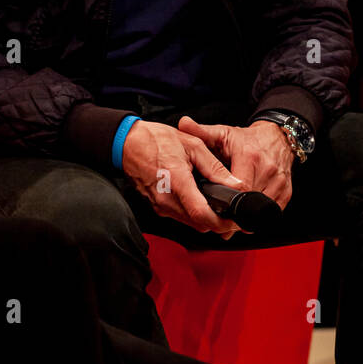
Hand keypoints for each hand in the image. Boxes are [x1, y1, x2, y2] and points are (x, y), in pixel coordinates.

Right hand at [120, 119, 249, 237]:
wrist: (128, 143)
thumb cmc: (156, 140)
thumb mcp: (193, 145)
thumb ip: (215, 168)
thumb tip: (234, 184)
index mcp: (177, 181)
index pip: (201, 214)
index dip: (221, 222)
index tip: (233, 220)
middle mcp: (167, 199)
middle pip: (198, 224)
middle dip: (218, 222)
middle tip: (230, 213)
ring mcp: (160, 205)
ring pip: (190, 223)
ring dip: (205, 219)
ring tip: (217, 205)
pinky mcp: (156, 206)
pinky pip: (179, 216)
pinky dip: (192, 213)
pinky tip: (198, 200)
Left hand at [177, 116, 294, 208]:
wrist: (278, 137)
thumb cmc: (247, 139)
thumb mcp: (223, 133)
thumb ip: (201, 132)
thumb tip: (183, 124)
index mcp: (250, 157)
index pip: (239, 188)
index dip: (227, 202)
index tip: (214, 208)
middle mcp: (267, 170)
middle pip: (250, 202)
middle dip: (234, 213)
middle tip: (218, 219)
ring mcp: (279, 182)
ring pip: (261, 210)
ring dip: (246, 218)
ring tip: (230, 219)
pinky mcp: (286, 191)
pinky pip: (272, 211)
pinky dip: (258, 217)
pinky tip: (246, 216)